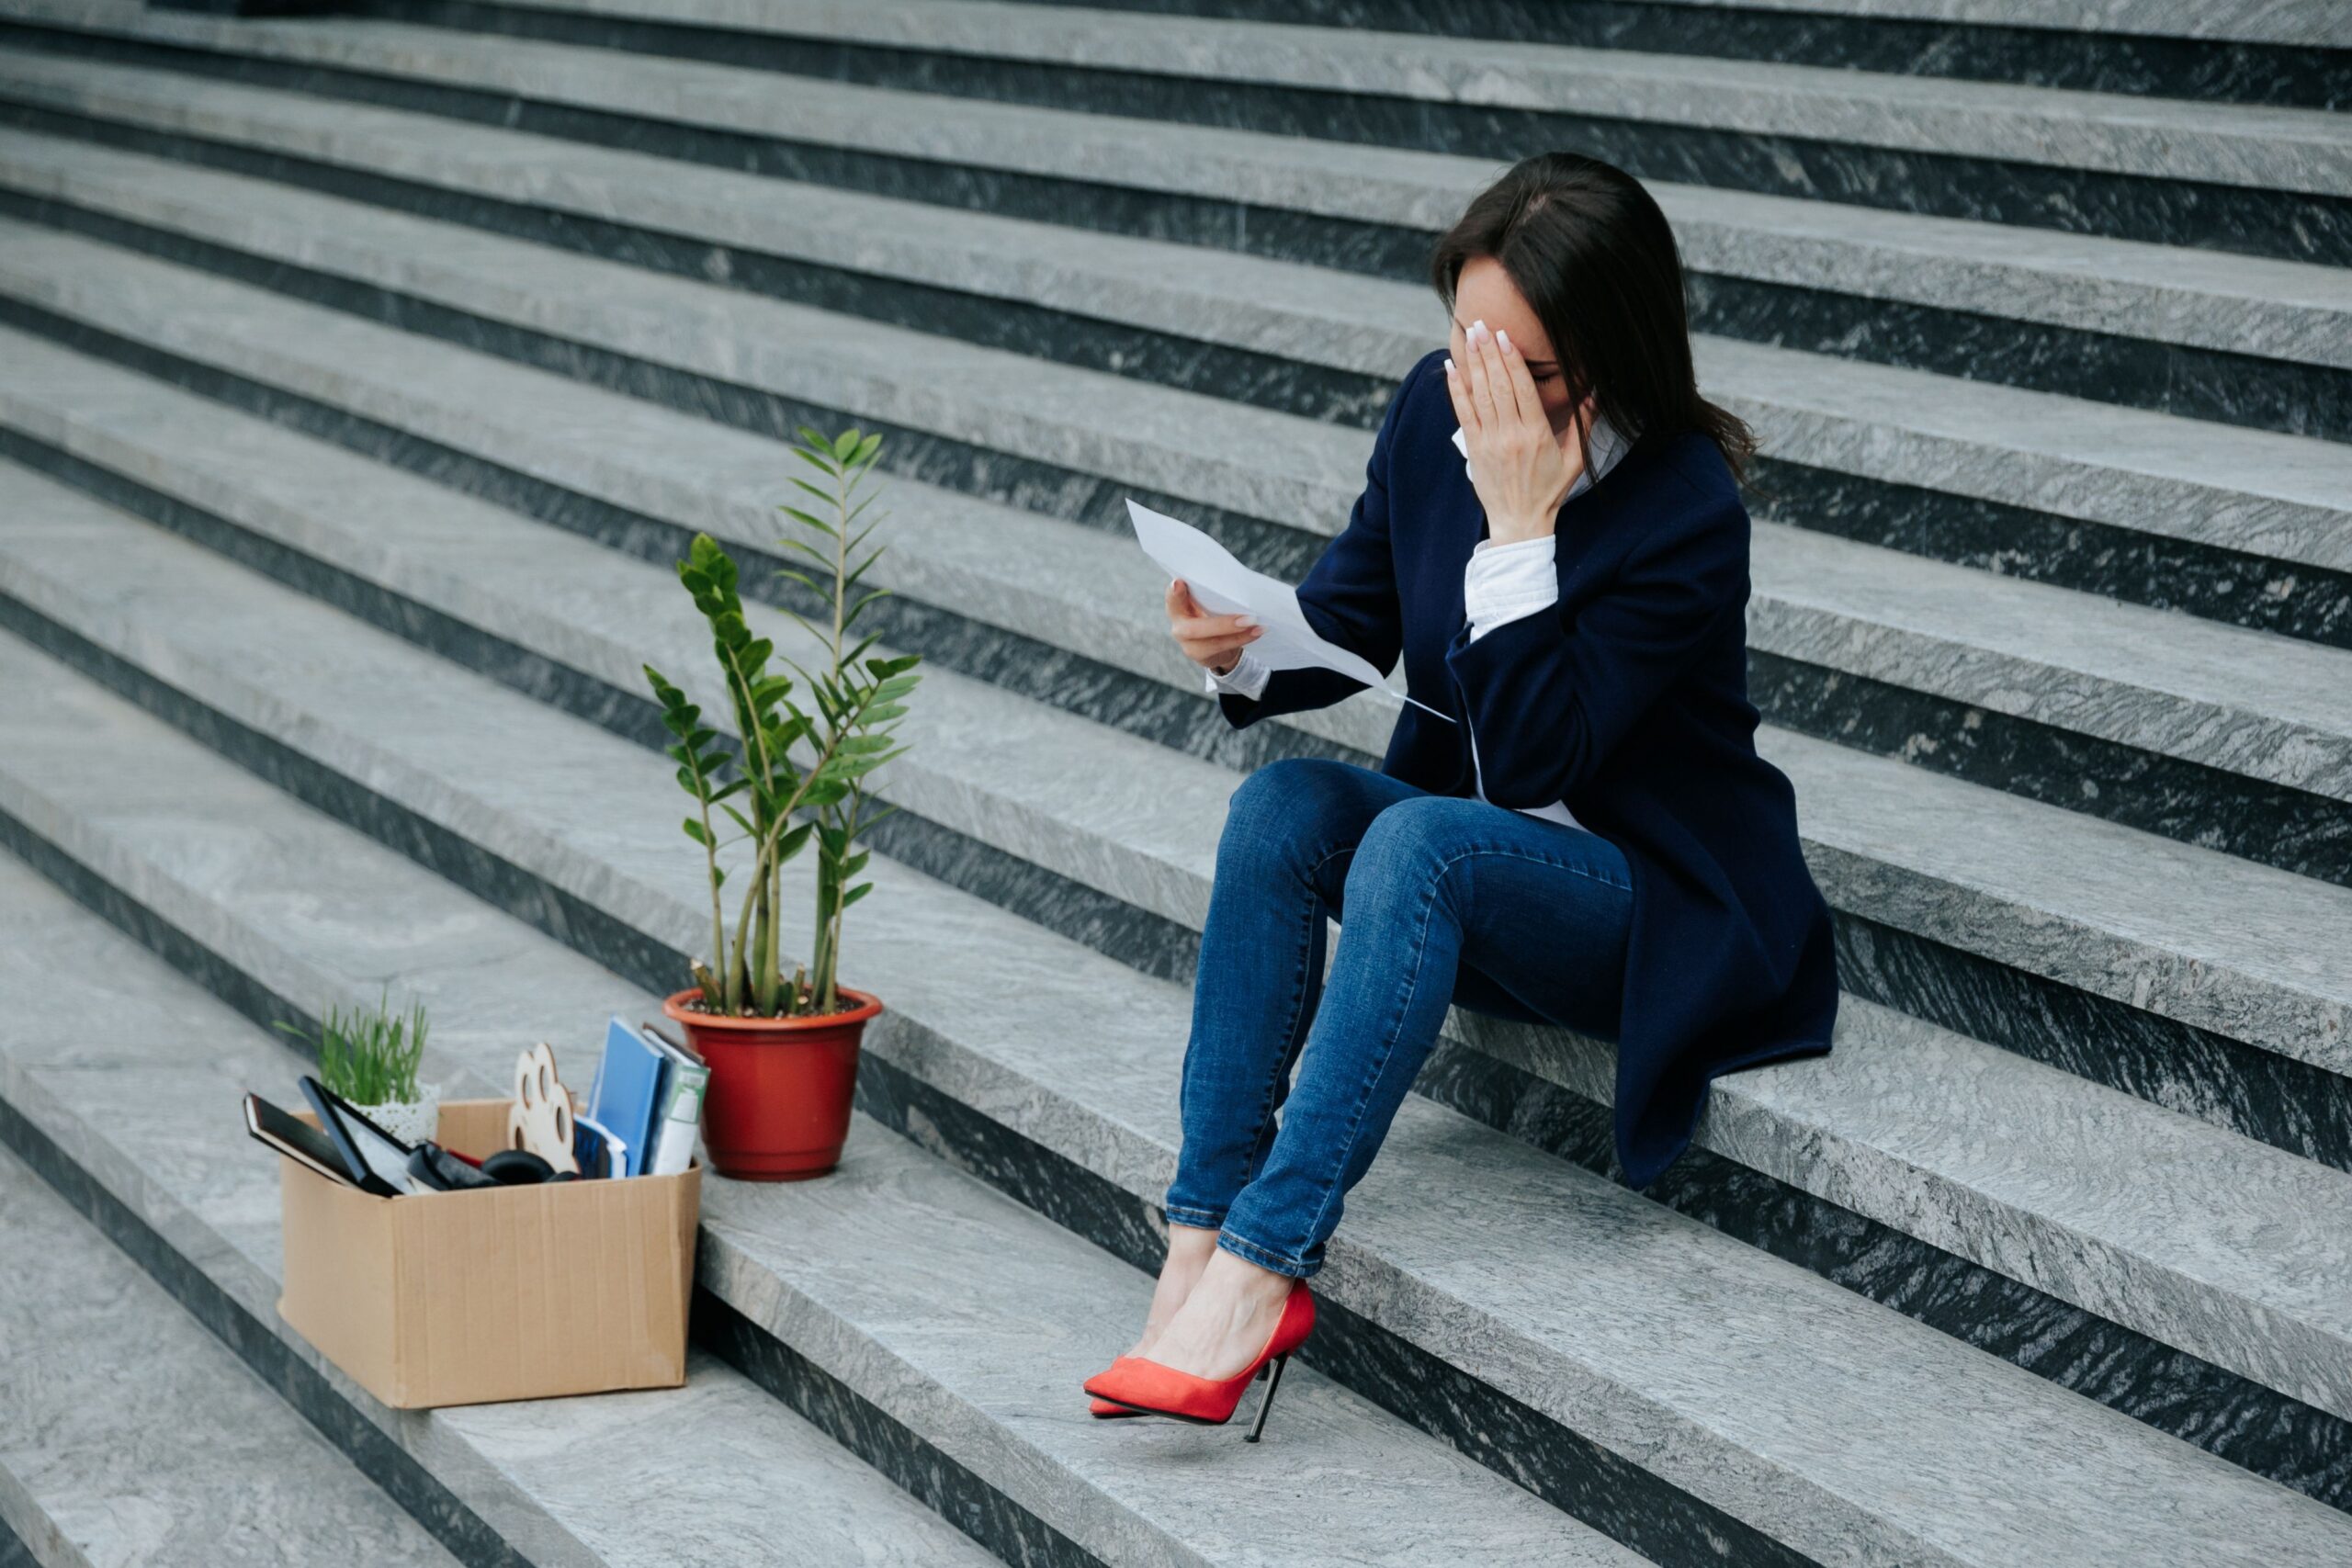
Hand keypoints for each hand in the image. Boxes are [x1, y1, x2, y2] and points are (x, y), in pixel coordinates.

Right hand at [1166, 576, 1260, 674]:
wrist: (1216, 641)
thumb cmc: (1212, 612)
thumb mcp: (1210, 600)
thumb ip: (1214, 594)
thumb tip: (1240, 588)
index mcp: (1178, 604)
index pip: (1172, 597)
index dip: (1174, 593)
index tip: (1179, 583)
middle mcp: (1178, 624)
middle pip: (1193, 628)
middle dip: (1223, 624)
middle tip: (1249, 618)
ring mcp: (1186, 643)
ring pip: (1210, 642)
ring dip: (1237, 634)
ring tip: (1257, 626)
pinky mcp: (1198, 655)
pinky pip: (1220, 649)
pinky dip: (1240, 640)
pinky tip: (1256, 632)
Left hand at [1446, 317, 1593, 545]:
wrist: (1520, 523)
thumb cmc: (1549, 491)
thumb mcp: (1575, 460)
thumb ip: (1583, 425)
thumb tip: (1594, 393)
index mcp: (1537, 434)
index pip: (1522, 389)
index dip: (1512, 360)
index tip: (1504, 336)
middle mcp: (1511, 434)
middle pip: (1498, 386)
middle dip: (1489, 353)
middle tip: (1481, 325)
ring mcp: (1490, 441)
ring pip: (1480, 395)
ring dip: (1473, 364)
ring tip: (1469, 336)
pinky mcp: (1475, 449)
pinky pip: (1464, 413)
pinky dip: (1456, 389)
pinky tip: (1452, 368)